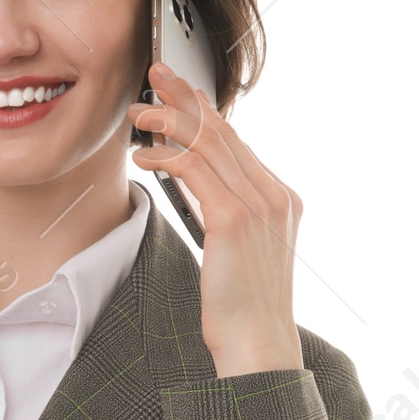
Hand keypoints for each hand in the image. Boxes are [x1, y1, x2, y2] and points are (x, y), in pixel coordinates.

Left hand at [128, 63, 303, 377]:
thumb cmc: (242, 308)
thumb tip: (199, 190)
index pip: (237, 142)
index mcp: (279, 199)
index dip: (205, 112)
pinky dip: (166, 156)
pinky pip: (195, 170)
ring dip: (168, 122)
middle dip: (186, 99)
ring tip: (138, 114)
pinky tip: (144, 156)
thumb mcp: (238, 252)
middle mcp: (274, 195)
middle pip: (224, 131)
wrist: (259, 344)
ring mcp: (259, 204)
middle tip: (155, 75)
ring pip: (208, 143)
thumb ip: (227, 215)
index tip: (180, 92)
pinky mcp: (234, 219)